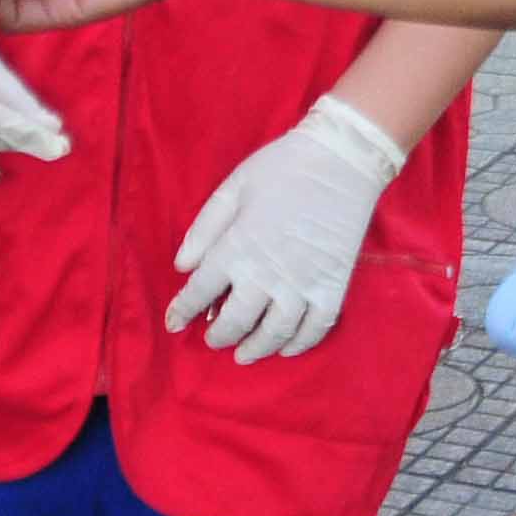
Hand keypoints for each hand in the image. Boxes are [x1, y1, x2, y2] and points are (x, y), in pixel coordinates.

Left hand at [165, 95, 402, 360]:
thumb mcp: (233, 188)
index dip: (183, 310)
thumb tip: (182, 266)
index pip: (200, 291)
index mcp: (236, 248)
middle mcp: (266, 275)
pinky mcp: (332, 288)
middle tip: (212, 339)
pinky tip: (285, 349)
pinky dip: (299, 344)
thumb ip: (204, 229)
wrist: (342, 161)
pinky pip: (315, 329)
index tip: (173, 323)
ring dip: (255, 348)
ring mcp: (303, 286)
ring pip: (274, 333)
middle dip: (219, 335)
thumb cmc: (282, 168)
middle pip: (236, 321)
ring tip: (243, 355)